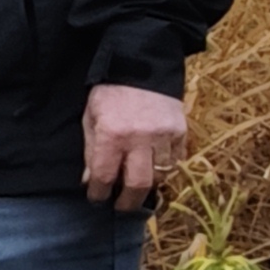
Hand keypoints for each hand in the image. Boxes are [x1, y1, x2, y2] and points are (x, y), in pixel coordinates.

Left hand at [84, 84, 185, 207]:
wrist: (142, 64)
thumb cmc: (110, 92)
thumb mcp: (91, 116)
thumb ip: (90, 150)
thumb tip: (89, 180)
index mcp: (112, 134)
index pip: (105, 176)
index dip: (99, 193)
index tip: (96, 198)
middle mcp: (139, 138)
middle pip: (138, 184)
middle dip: (128, 202)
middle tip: (121, 206)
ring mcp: (164, 135)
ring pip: (160, 175)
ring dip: (148, 185)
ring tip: (138, 185)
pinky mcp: (181, 131)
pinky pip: (176, 161)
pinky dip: (166, 169)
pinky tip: (155, 168)